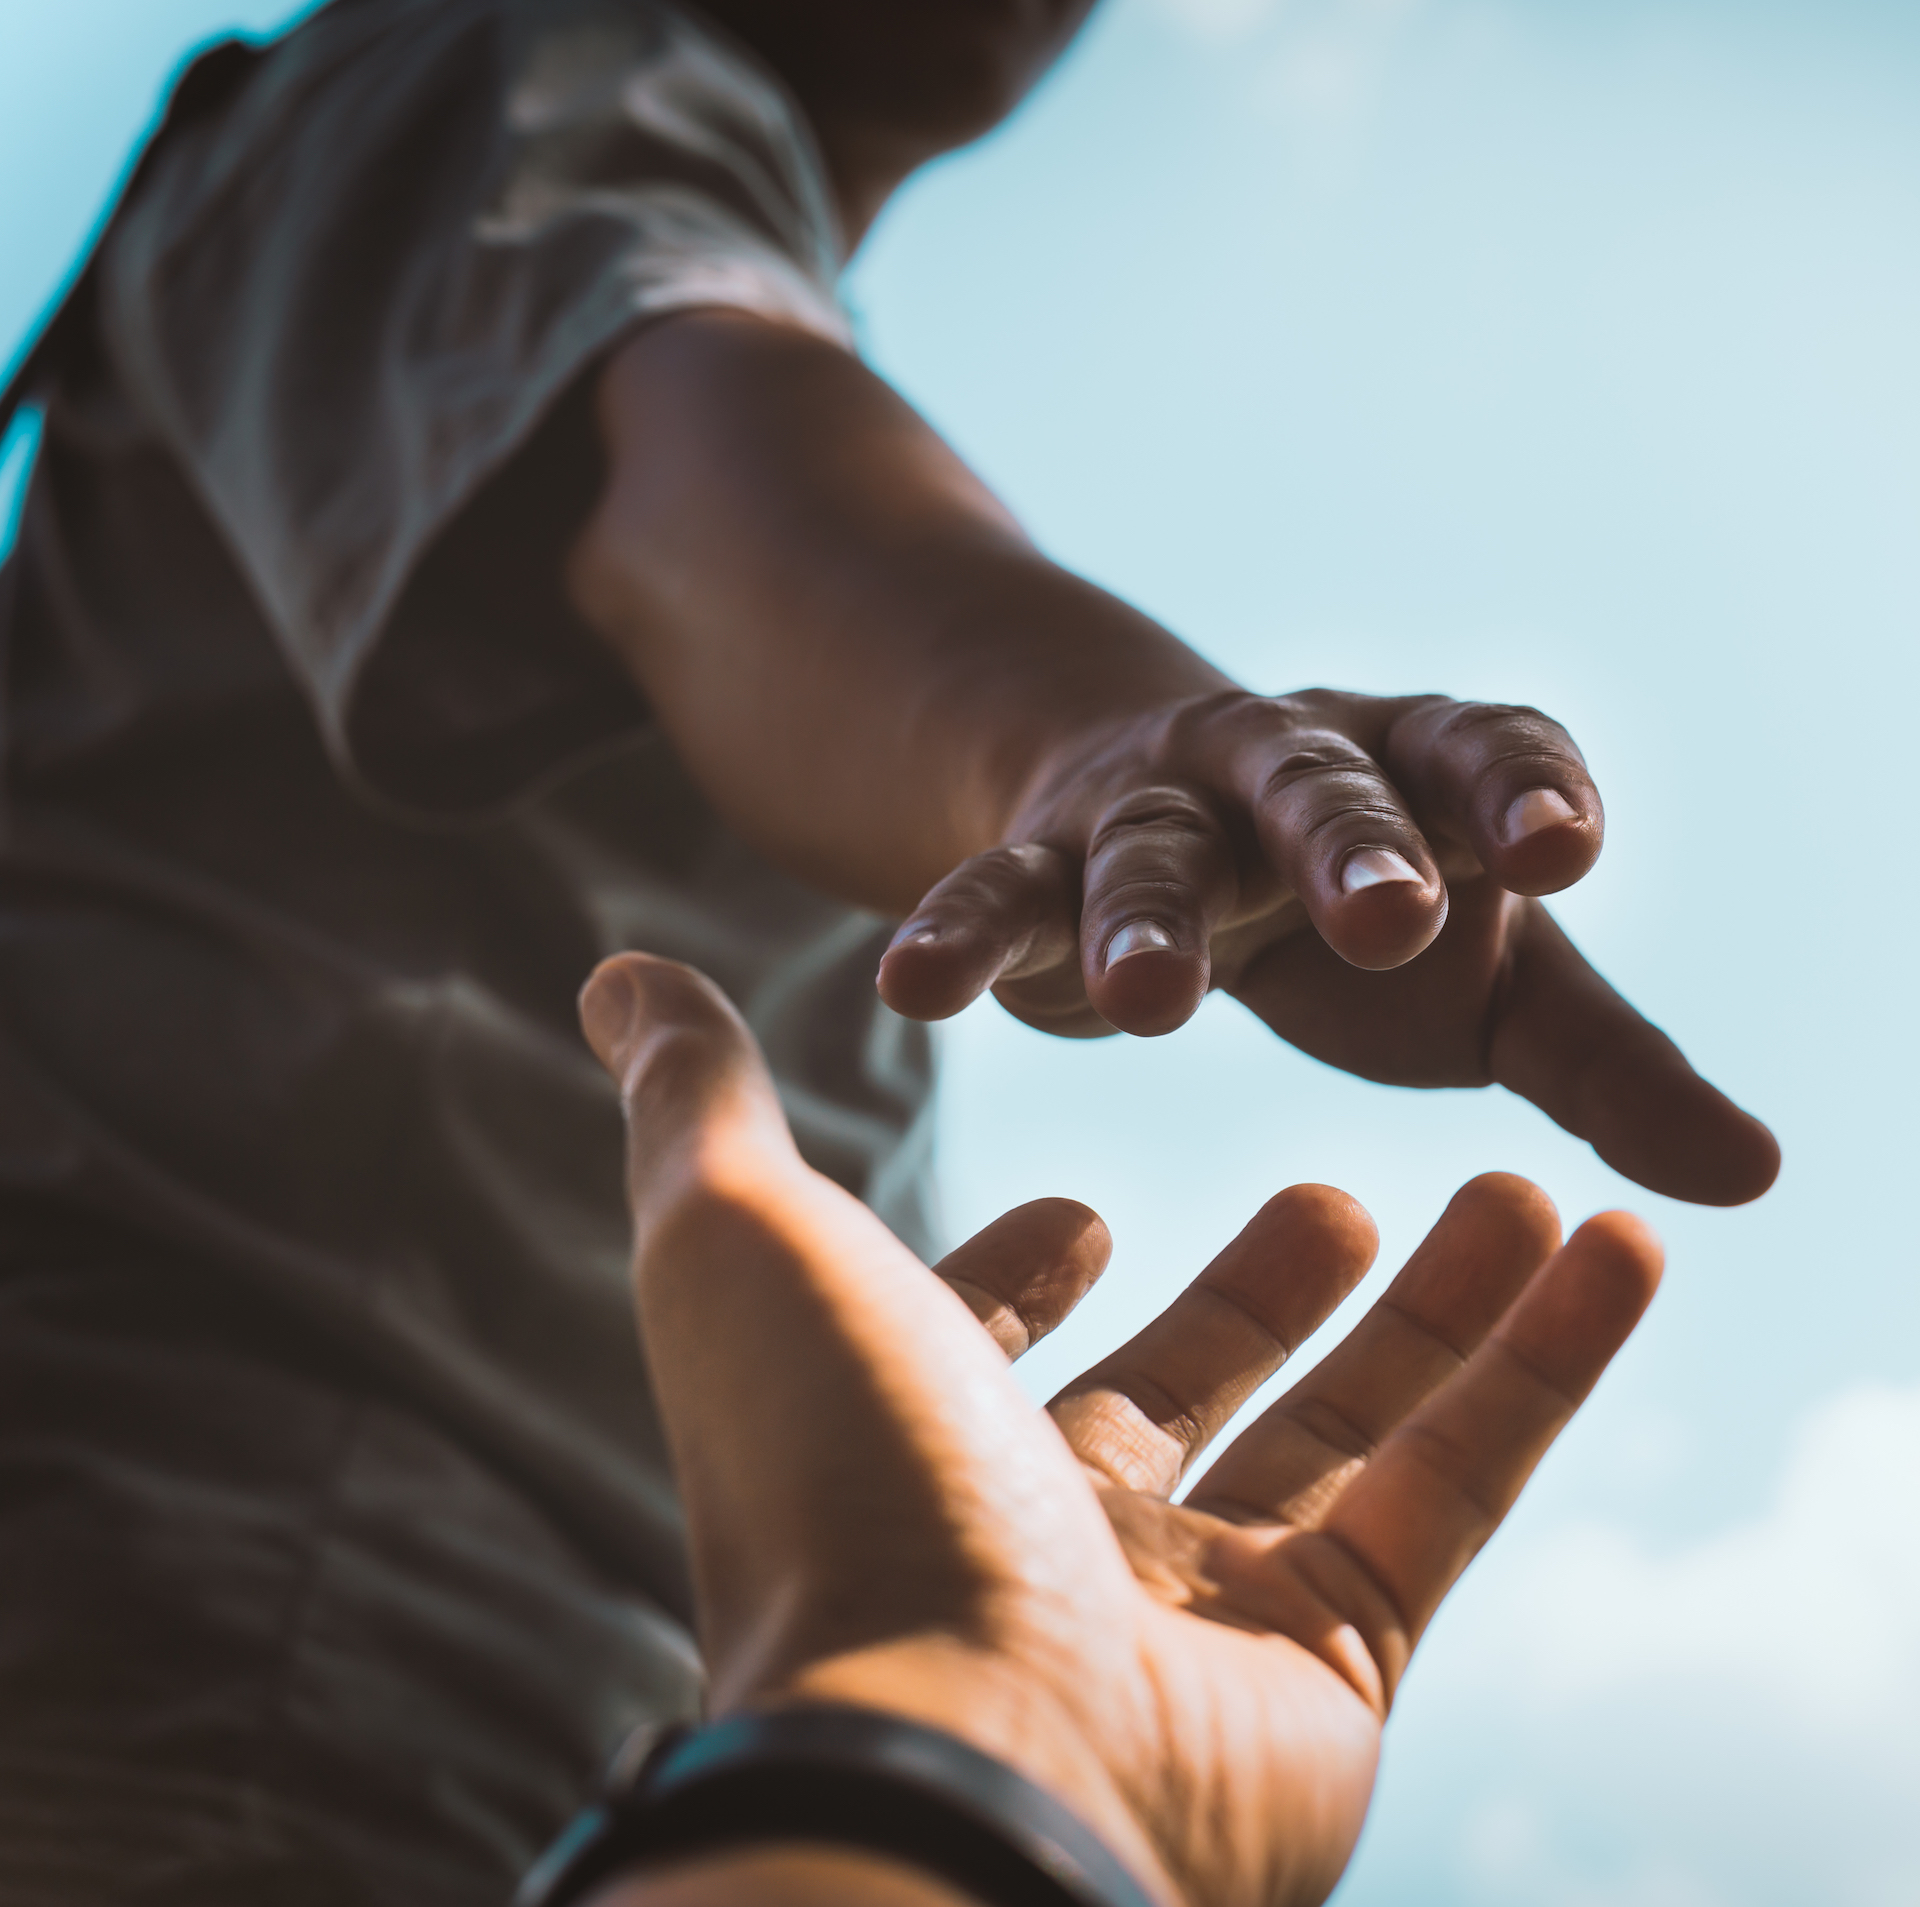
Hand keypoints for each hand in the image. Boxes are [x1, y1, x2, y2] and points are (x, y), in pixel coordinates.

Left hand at [580, 952, 1664, 1906]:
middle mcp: (1053, 1533)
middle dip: (1266, 1290)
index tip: (1084, 1216)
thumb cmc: (833, 1475)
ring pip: (1348, 1429)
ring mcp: (1200, 1607)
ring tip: (1516, 1186)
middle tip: (1337, 1195)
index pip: (987, 1347)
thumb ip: (697, 1100)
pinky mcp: (1338, 1663)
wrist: (955, 1751)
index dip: (1026, 1279)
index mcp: (922, 1437)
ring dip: (1439, 1311)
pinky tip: (1610, 1248)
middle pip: (1193, 1384)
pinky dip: (1543, 1369)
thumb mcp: (742, 1237)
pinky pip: (1458, 1491)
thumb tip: (619, 972)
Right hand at [876, 686, 1777, 1205]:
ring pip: (1146, 854)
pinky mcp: (1042, 864)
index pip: (1480, 750)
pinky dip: (956, 934)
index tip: (1566, 848)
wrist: (1168, 815)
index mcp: (1417, 777)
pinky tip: (907, 987)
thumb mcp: (1494, 982)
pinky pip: (996, 893)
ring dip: (1144, 919)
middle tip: (1390, 916)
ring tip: (1144, 1009)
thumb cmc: (1361, 911)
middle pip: (1317, 791)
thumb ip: (1608, 1066)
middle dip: (1348, 849)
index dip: (1521, 788)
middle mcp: (1283, 772)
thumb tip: (1755, 1178)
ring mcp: (1154, 813)